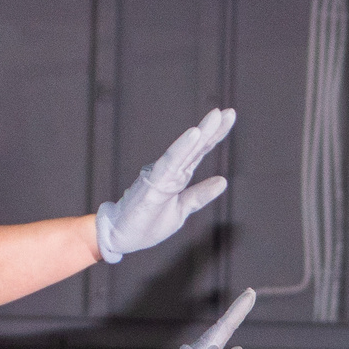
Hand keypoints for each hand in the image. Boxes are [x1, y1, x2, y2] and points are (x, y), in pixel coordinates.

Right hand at [95, 108, 235, 260]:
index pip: (199, 151)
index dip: (214, 134)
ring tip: (214, 117)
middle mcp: (169, 172)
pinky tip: (194, 134)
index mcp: (178, 177)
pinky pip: (168, 165)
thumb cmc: (147, 223)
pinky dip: (181, 149)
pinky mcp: (151, 186)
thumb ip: (199, 195)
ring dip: (200, 134)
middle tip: (229, 112)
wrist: (119, 237)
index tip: (229, 115)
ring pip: (183, 152)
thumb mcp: (181, 210)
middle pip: (194, 147)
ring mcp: (160, 177)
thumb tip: (222, 181)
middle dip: (212, 129)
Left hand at [123, 289, 254, 348]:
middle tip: (250, 293)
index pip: (225, 327)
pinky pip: (215, 346)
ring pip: (219, 334)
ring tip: (241, 309)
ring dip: (231, 320)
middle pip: (224, 326)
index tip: (250, 293)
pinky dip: (223, 336)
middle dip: (238, 311)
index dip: (238, 310)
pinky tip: (224, 336)